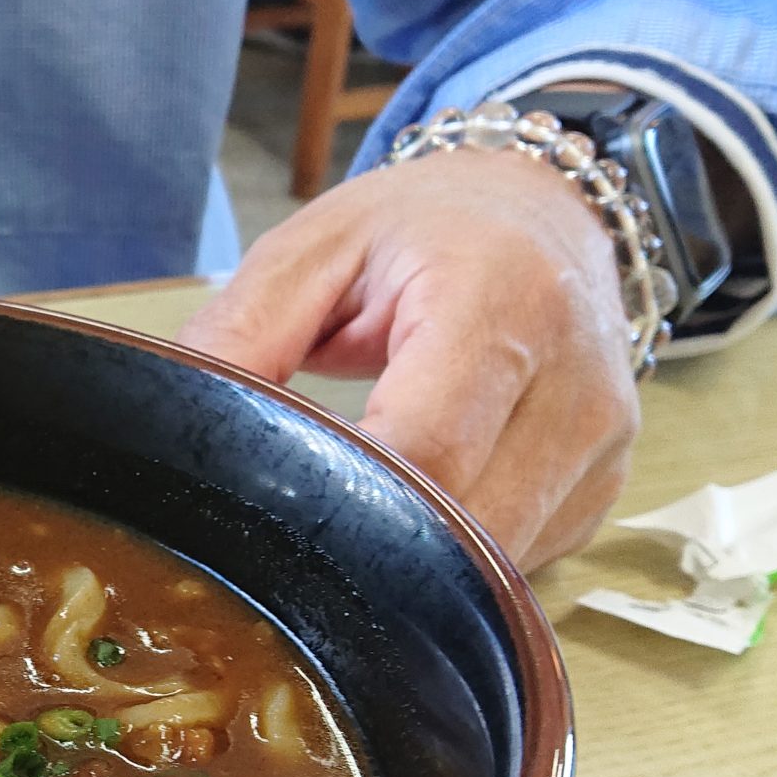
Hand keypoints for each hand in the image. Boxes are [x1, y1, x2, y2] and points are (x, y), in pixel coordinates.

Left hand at [180, 150, 639, 569]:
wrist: (546, 208)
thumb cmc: (427, 226)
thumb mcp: (315, 247)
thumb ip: (242, 332)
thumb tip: (175, 421)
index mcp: (505, 301)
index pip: (428, 448)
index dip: (347, 500)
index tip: (273, 508)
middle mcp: (578, 385)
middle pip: (465, 532)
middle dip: (372, 549)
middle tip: (296, 529)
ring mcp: (602, 450)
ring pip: (494, 568)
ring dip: (413, 563)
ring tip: (354, 508)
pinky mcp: (601, 494)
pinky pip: (519, 561)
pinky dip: (458, 556)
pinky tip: (418, 506)